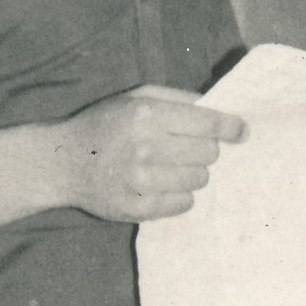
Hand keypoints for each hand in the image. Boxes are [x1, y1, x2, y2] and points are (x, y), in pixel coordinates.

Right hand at [54, 85, 245, 221]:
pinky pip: (184, 203)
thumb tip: (220, 110)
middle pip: (208, 153)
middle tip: (186, 149)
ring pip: (200, 180)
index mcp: (146, 114)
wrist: (63, 162)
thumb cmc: (104, 124)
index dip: (231, 128)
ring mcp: (141, 181)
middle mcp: (145, 147)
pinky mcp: (138, 208)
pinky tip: (160, 185)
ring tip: (169, 167)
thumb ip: (177, 99)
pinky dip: (179, 195)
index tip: (241, 132)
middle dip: (204, 149)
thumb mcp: (135, 98)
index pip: (208, 124)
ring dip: (192, 173)